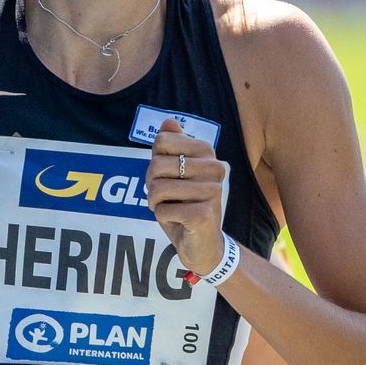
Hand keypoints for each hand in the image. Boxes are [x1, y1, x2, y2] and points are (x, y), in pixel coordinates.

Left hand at [147, 119, 226, 275]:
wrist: (203, 244)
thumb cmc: (184, 205)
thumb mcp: (173, 173)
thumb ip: (170, 146)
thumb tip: (169, 121)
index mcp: (206, 151)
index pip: (162, 141)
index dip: (154, 162)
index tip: (166, 176)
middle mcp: (214, 167)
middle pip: (156, 165)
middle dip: (151, 185)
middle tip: (166, 197)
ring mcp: (212, 191)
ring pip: (157, 188)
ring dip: (155, 203)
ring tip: (172, 209)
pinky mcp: (204, 214)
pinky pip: (163, 210)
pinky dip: (163, 218)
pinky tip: (178, 221)